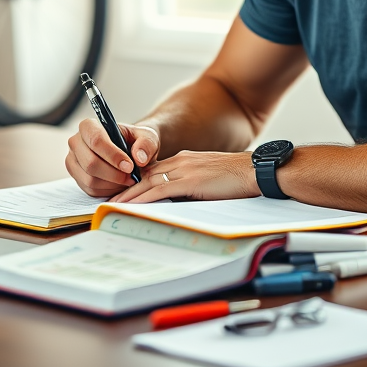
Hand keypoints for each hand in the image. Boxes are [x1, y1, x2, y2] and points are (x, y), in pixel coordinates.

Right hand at [66, 118, 160, 196]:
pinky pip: (90, 190)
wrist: (131, 151)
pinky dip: (108, 191)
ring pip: (90, 179)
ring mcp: (73, 161)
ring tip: (128, 180)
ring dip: (112, 184)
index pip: (96, 140)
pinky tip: (119, 184)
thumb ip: (146, 144)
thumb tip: (139, 158)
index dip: (112, 155)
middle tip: (132, 177)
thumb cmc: (136, 141)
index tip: (130, 166)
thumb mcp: (147, 137)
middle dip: (114, 174)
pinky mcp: (77, 177)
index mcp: (89, 126)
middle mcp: (76, 142)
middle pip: (90, 163)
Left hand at [110, 150, 259, 202]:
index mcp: (186, 161)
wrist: (256, 171)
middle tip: (111, 200)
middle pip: (146, 175)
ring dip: (130, 194)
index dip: (137, 182)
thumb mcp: (208, 181)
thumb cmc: (237, 180)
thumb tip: (176, 204)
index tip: (124, 192)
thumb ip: (191, 188)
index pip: (154, 171)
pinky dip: (144, 198)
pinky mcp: (190, 180)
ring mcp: (185, 169)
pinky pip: (160, 190)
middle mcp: (181, 161)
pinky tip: (133, 205)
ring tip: (114, 205)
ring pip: (149, 182)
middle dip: (127, 188)